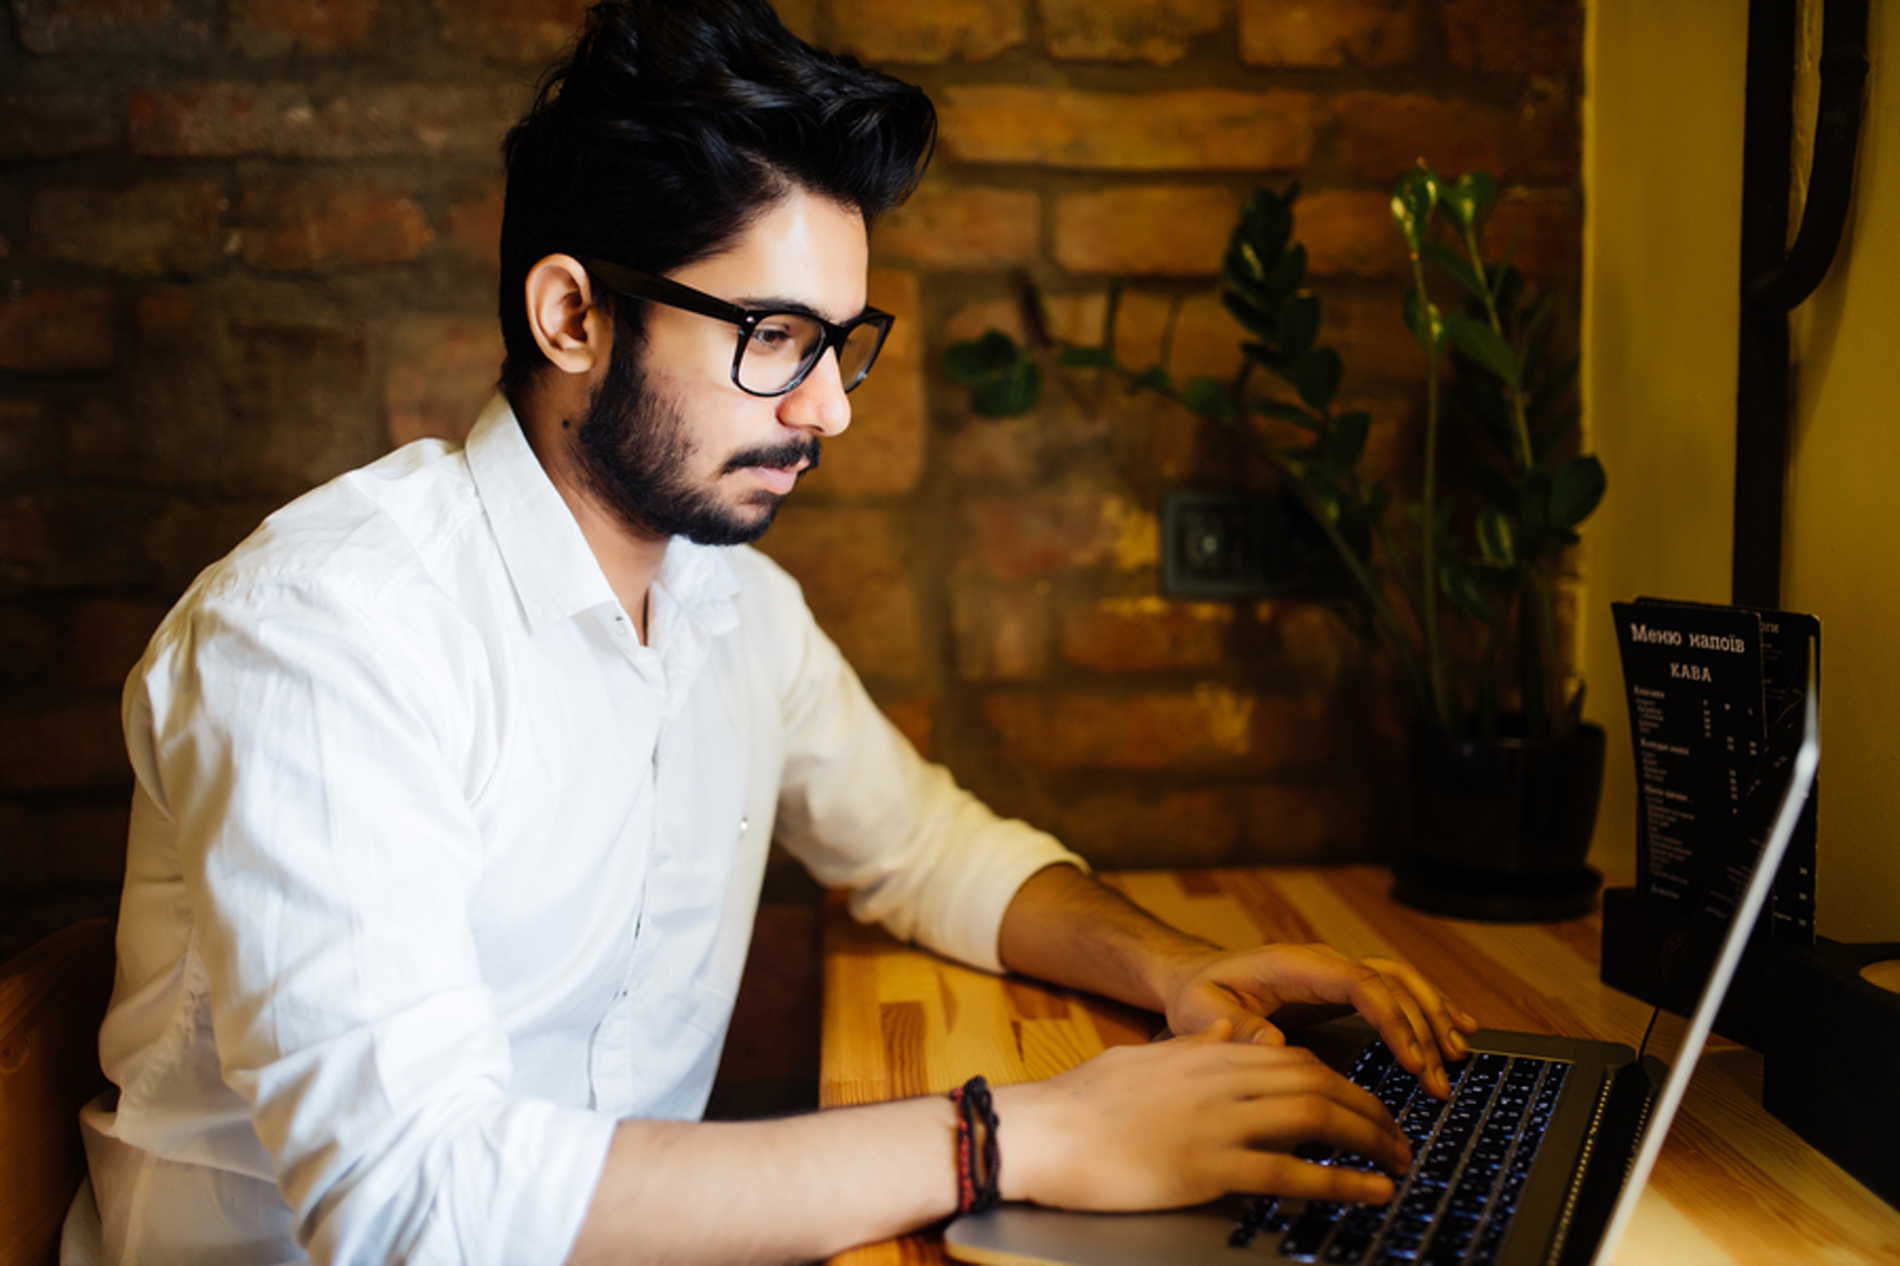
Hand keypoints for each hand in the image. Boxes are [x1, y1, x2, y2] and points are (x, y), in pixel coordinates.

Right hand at [995, 1020, 1411, 1211]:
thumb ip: (1195, 1047)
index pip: (1293, 1058)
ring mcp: (1217, 1121)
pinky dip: (1342, 1181)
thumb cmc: (1079, 1103)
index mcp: (1206, 1055)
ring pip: (1316, 1117)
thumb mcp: (1143, 1058)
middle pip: (1318, 1082)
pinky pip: (1293, 1171)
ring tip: (1399, 1161)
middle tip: (1398, 1136)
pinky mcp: (1208, 1166)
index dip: (1338, 1080)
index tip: (1362, 1103)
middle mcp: (1221, 1080)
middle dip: (1369, 1108)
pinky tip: (1371, 1192)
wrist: (1039, 1131)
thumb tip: (1235, 1029)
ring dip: (1369, 1138)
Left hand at [1161, 944, 1480, 1098]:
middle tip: (1440, 1080)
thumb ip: (1236, 1028)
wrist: (1194, 976)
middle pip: (1391, 983)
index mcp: (1293, 964)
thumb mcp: (1201, 1012)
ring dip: (1434, 1016)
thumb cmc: (1197, 994)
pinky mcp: (1341, 988)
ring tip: (1460, 1056)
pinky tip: (1457, 1027)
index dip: (1392, 1020)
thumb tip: (1276, 1043)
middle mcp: (1323, 961)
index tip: (1412, 1061)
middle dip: (1423, 1029)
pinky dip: (1428, 1006)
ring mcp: (1335, 972)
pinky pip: (1395, 989)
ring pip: (1401, 981)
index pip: (1360, 983)